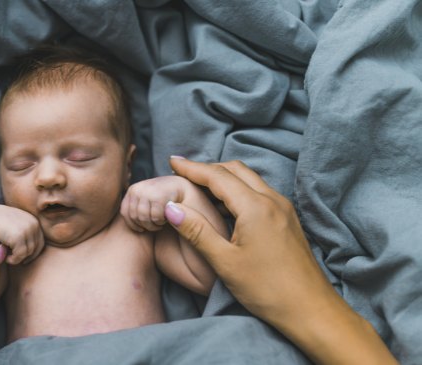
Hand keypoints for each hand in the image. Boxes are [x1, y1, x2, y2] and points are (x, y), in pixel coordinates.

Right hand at [0, 204, 44, 264]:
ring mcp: (28, 228)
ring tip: (7, 255)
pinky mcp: (19, 235)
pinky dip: (13, 260)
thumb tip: (31, 255)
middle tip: (12, 258)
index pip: (40, 242)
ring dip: (18, 258)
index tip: (24, 260)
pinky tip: (5, 257)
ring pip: (28, 253)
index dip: (33, 254)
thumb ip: (24, 236)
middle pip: (36, 248)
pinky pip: (20, 255)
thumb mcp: (15, 228)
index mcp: (33, 221)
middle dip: (24, 256)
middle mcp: (33, 223)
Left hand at [120, 175, 193, 231]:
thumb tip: (125, 218)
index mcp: (132, 190)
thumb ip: (137, 207)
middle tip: (157, 223)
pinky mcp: (158, 195)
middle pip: (133, 217)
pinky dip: (162, 221)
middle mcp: (136, 188)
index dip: (133, 224)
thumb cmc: (165, 201)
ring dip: (154, 224)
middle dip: (146, 225)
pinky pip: (155, 217)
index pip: (124, 212)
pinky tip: (168, 216)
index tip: (143, 229)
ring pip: (142, 218)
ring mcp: (146, 190)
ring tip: (162, 220)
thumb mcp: (147, 203)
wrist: (186, 189)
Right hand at [165, 157, 396, 364]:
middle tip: (183, 171)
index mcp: (255, 207)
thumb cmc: (267, 289)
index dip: (192, 168)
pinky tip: (223, 205)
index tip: (172, 162)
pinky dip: (237, 190)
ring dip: (223, 177)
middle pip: (235, 170)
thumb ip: (197, 231)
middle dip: (207, 167)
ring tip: (199, 185)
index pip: (218, 176)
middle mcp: (272, 200)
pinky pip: (258, 192)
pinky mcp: (287, 219)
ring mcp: (283, 208)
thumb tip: (171, 208)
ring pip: (249, 179)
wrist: (311, 309)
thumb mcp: (224, 261)